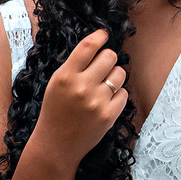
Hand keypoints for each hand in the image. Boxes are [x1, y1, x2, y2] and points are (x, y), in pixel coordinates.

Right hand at [32, 29, 128, 164]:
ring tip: (103, 86)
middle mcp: (81, 87)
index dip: (99, 36)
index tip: (104, 35)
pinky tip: (105, 102)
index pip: (88, 46)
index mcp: (65, 76)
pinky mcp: (109, 115)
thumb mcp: (57, 83)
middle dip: (108, 59)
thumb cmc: (56, 110)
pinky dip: (118, 95)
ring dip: (114, 77)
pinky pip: (124, 93)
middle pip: (110, 56)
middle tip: (102, 68)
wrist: (56, 144)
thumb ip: (75, 65)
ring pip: (120, 73)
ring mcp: (97, 101)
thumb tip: (98, 44)